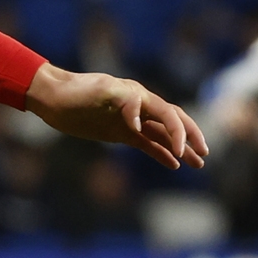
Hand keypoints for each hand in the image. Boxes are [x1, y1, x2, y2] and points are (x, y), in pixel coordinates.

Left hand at [24, 64, 208, 168]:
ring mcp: (131, 121)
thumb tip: (140, 121)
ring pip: (164, 135)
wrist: (54, 98)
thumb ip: (122, 101)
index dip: (178, 132)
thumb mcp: (98, 93)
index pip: (168, 113)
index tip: (179, 152)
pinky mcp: (121, 133)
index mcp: (138, 95)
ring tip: (199, 164)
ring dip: (181, 148)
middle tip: (204, 154)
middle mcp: (140, 106)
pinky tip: (174, 165)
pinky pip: (147, 143)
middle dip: (191, 137)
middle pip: (174, 121)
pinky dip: (161, 153)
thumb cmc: (75, 92)